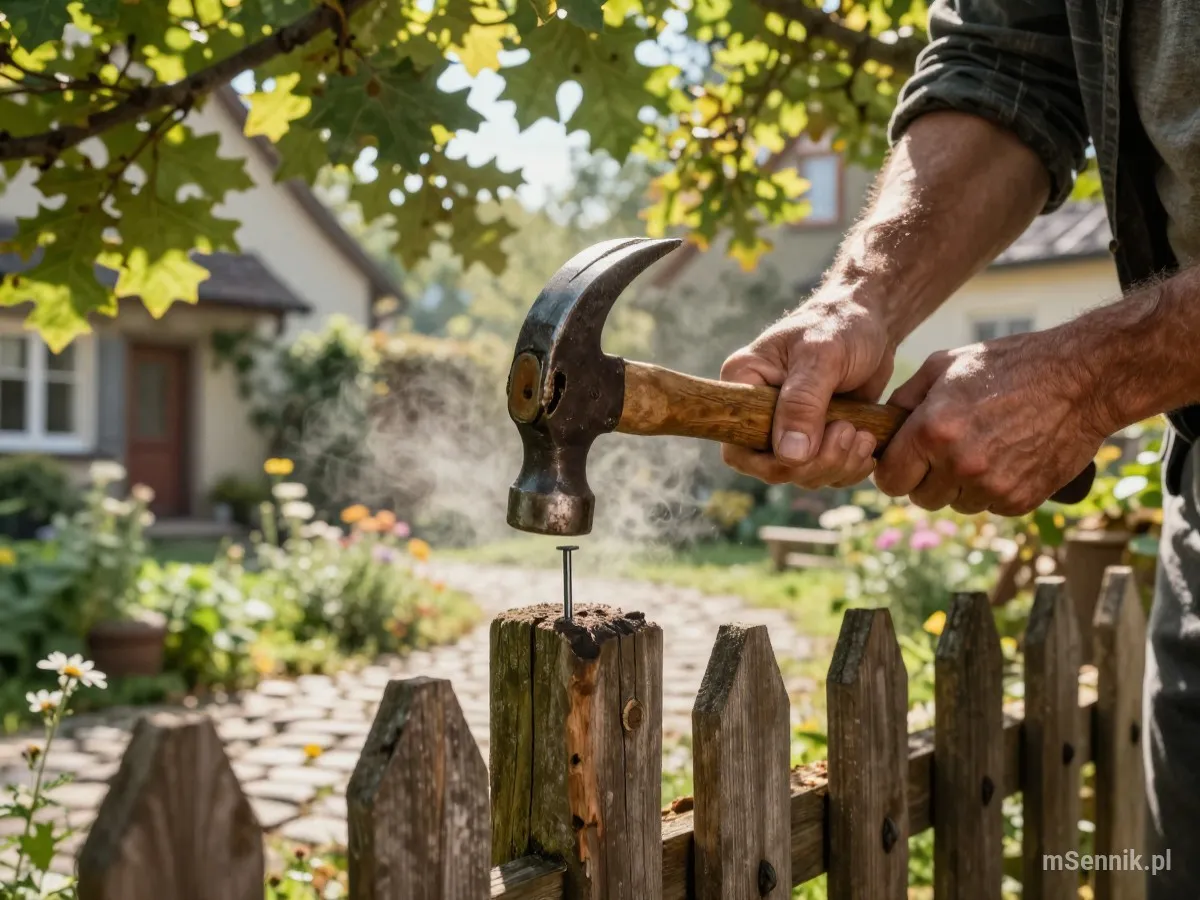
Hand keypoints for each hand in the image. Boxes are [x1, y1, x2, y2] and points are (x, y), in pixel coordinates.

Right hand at [720, 289, 895, 486]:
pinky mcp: (816, 436)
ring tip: (864, 437)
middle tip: (849, 433)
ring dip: (836, 466)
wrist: (872, 321)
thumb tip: (790, 455)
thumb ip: (803, 404)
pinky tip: (868, 445)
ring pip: (801, 473)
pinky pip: (824, 471)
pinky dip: (848, 468)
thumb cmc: (840, 324)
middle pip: (771, 468)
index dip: (768, 463)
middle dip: (813, 464)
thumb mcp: (822, 356)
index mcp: (743, 385)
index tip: (808, 448)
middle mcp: (758, 411)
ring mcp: (787, 427)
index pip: (736, 446)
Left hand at [875, 332, 1108, 514]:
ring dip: (961, 486)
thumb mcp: (945, 366)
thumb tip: (880, 428)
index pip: (890, 480)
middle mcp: (959, 464)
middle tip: (946, 452)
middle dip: (927, 479)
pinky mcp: (1020, 499)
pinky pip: (990, 507)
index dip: (893, 471)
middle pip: (921, 498)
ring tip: (983, 448)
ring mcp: (992, 486)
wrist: (1081, 379)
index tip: (904, 462)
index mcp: (932, 431)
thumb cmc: (1009, 365)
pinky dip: (994, 489)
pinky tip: (1008, 456)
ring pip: (956, 505)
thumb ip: (905, 399)